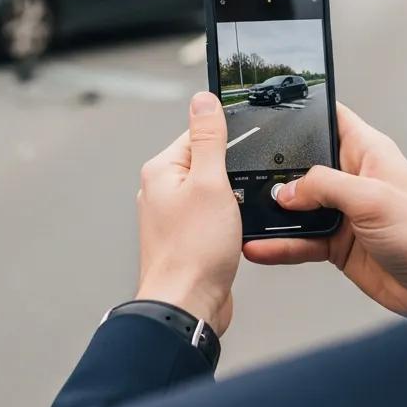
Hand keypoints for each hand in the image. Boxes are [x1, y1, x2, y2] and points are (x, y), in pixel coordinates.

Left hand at [136, 91, 241, 335]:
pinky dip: (229, 222)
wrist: (187, 306)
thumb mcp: (210, 183)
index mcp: (161, 170)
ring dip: (233, 202)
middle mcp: (162, 190)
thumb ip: (209, 139)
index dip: (228, 142)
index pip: (198, 134)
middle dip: (232, 175)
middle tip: (238, 195)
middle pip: (209, 163)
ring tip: (233, 220)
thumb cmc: (193, 251)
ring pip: (215, 192)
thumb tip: (204, 100)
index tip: (246, 153)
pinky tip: (234, 235)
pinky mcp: (188, 237)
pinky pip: (214, 218)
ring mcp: (173, 216)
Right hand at [244, 104, 406, 315]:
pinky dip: (279, 243)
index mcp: (367, 152)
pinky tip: (261, 247)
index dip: (302, 113)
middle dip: (274, 171)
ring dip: (273, 213)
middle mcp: (352, 178)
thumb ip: (324, 187)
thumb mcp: (371, 198)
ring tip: (246, 215)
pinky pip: (298, 239)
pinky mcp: (336, 242)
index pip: (329, 119)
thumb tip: (286, 191)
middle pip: (302, 165)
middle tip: (246, 175)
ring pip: (295, 206)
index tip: (270, 112)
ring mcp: (342, 211)